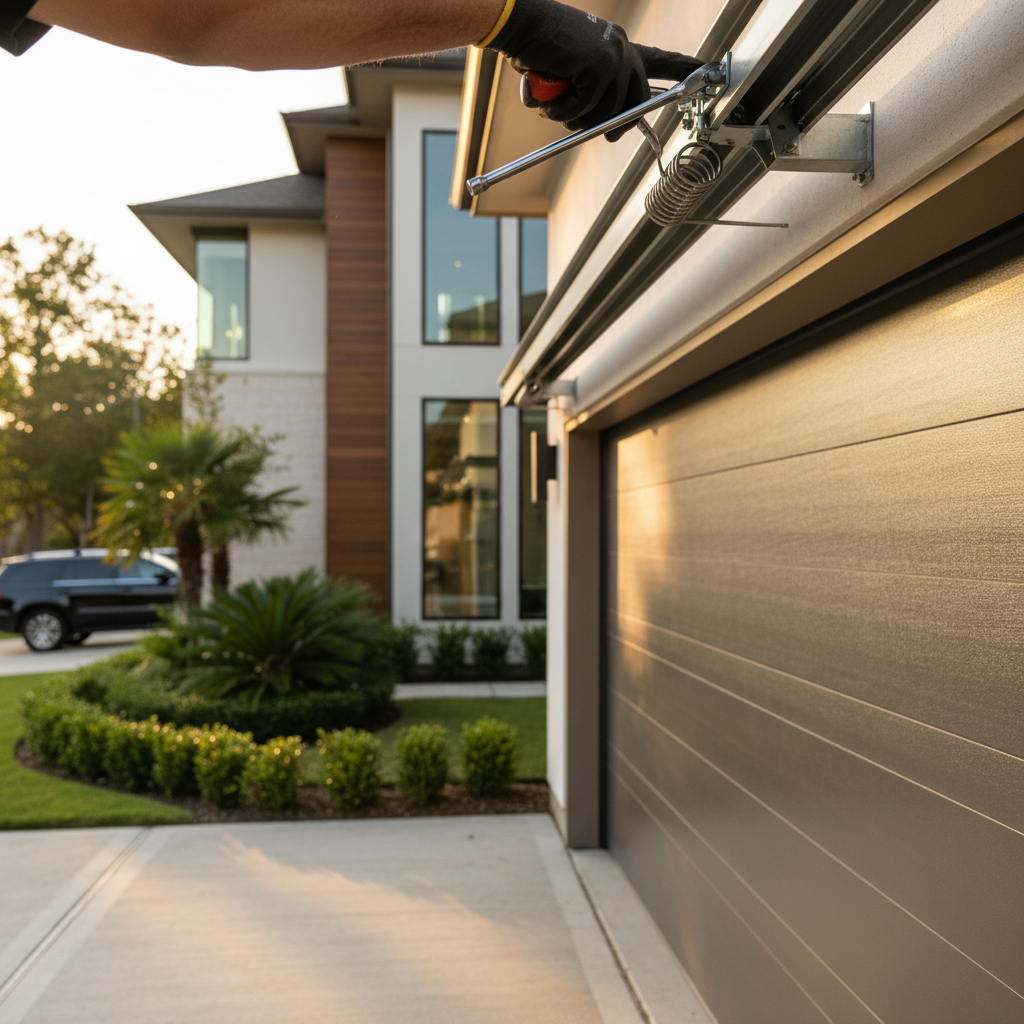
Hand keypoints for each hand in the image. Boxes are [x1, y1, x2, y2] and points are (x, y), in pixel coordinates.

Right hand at [484, 0, 702, 140]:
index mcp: (621, 47)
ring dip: (573, 119)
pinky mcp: (600, 66)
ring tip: (552, 106)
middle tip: (585, 129)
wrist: (520, 25)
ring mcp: (614, 57)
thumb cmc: (538, 49)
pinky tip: (546, 101)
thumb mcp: (571, 74)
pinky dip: (561, 112)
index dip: (683, 68)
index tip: (707, 69)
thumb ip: (589, 96)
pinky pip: (585, 109)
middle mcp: (623, 50)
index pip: (660, 59)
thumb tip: (603, 128)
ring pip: (606, 114)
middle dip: (612, 128)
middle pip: (634, 106)